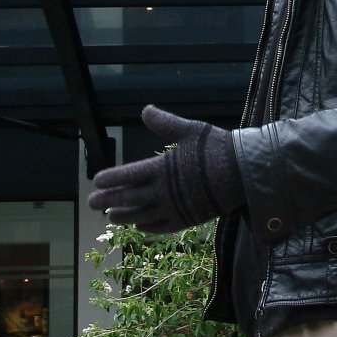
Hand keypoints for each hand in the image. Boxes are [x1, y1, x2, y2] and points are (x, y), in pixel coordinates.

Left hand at [87, 105, 242, 233]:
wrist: (244, 174)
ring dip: (124, 216)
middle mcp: (164, 191)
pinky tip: (139, 226)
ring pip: (142, 216)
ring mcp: (175, 208)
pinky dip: (147, 227)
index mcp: (162, 168)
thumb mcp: (190, 130)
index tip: (96, 181)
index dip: (111, 178)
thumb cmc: (217, 148)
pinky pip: (162, 227)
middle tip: (91, 203)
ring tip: (110, 215)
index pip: (128, 176)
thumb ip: (165, 123)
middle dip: (109, 200)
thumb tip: (145, 109)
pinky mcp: (187, 219)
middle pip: (129, 198)